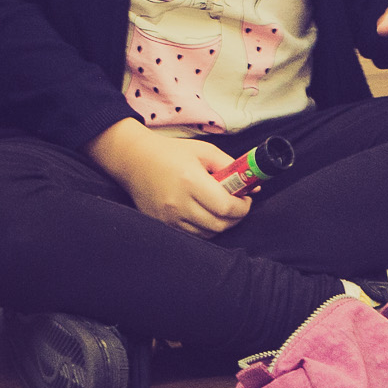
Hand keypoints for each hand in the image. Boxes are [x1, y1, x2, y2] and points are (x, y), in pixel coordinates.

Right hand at [92, 120, 253, 234]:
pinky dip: (204, 229)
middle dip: (235, 218)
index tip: (246, 200)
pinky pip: (192, 236)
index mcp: (191, 181)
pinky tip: (205, 215)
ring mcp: (169, 217)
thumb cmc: (170, 153)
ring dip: (221, 225)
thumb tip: (253, 185)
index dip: (242, 207)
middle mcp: (179, 203)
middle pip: (219, 224)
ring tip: (221, 209)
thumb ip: (230, 166)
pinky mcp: (162, 225)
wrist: (134, 160)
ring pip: (207, 234)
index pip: (226, 207)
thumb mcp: (204, 151)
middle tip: (238, 206)